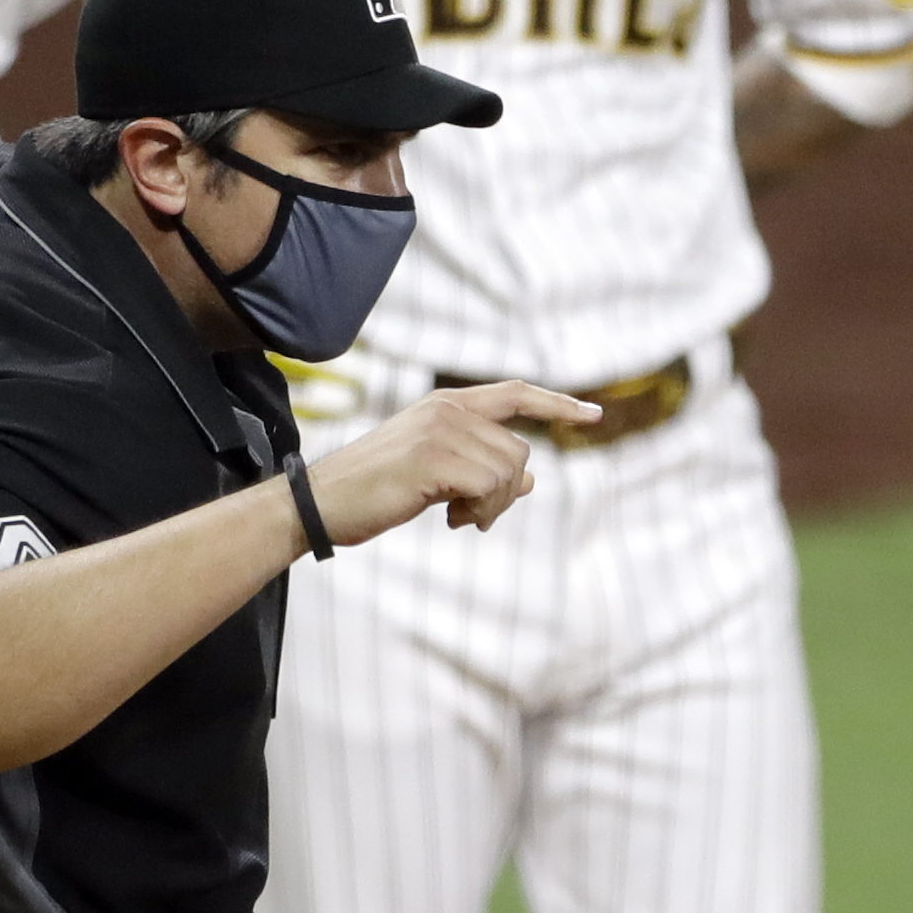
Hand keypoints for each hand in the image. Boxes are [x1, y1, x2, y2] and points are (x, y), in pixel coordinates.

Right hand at [301, 382, 596, 543]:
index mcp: (446, 404)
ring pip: (510, 472)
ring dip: (491, 506)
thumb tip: (535, 479)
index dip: (556, 404)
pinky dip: (479, 512)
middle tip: (470, 515)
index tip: (593, 415)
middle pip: (518, 451)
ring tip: (454, 516)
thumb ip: (481, 467)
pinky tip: (447, 518)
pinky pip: (492, 487)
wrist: (319, 503)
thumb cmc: (374, 491)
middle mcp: (447, 409)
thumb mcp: (436, 474)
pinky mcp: (434, 458)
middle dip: (506, 493)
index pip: (514, 393)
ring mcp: (441, 430)